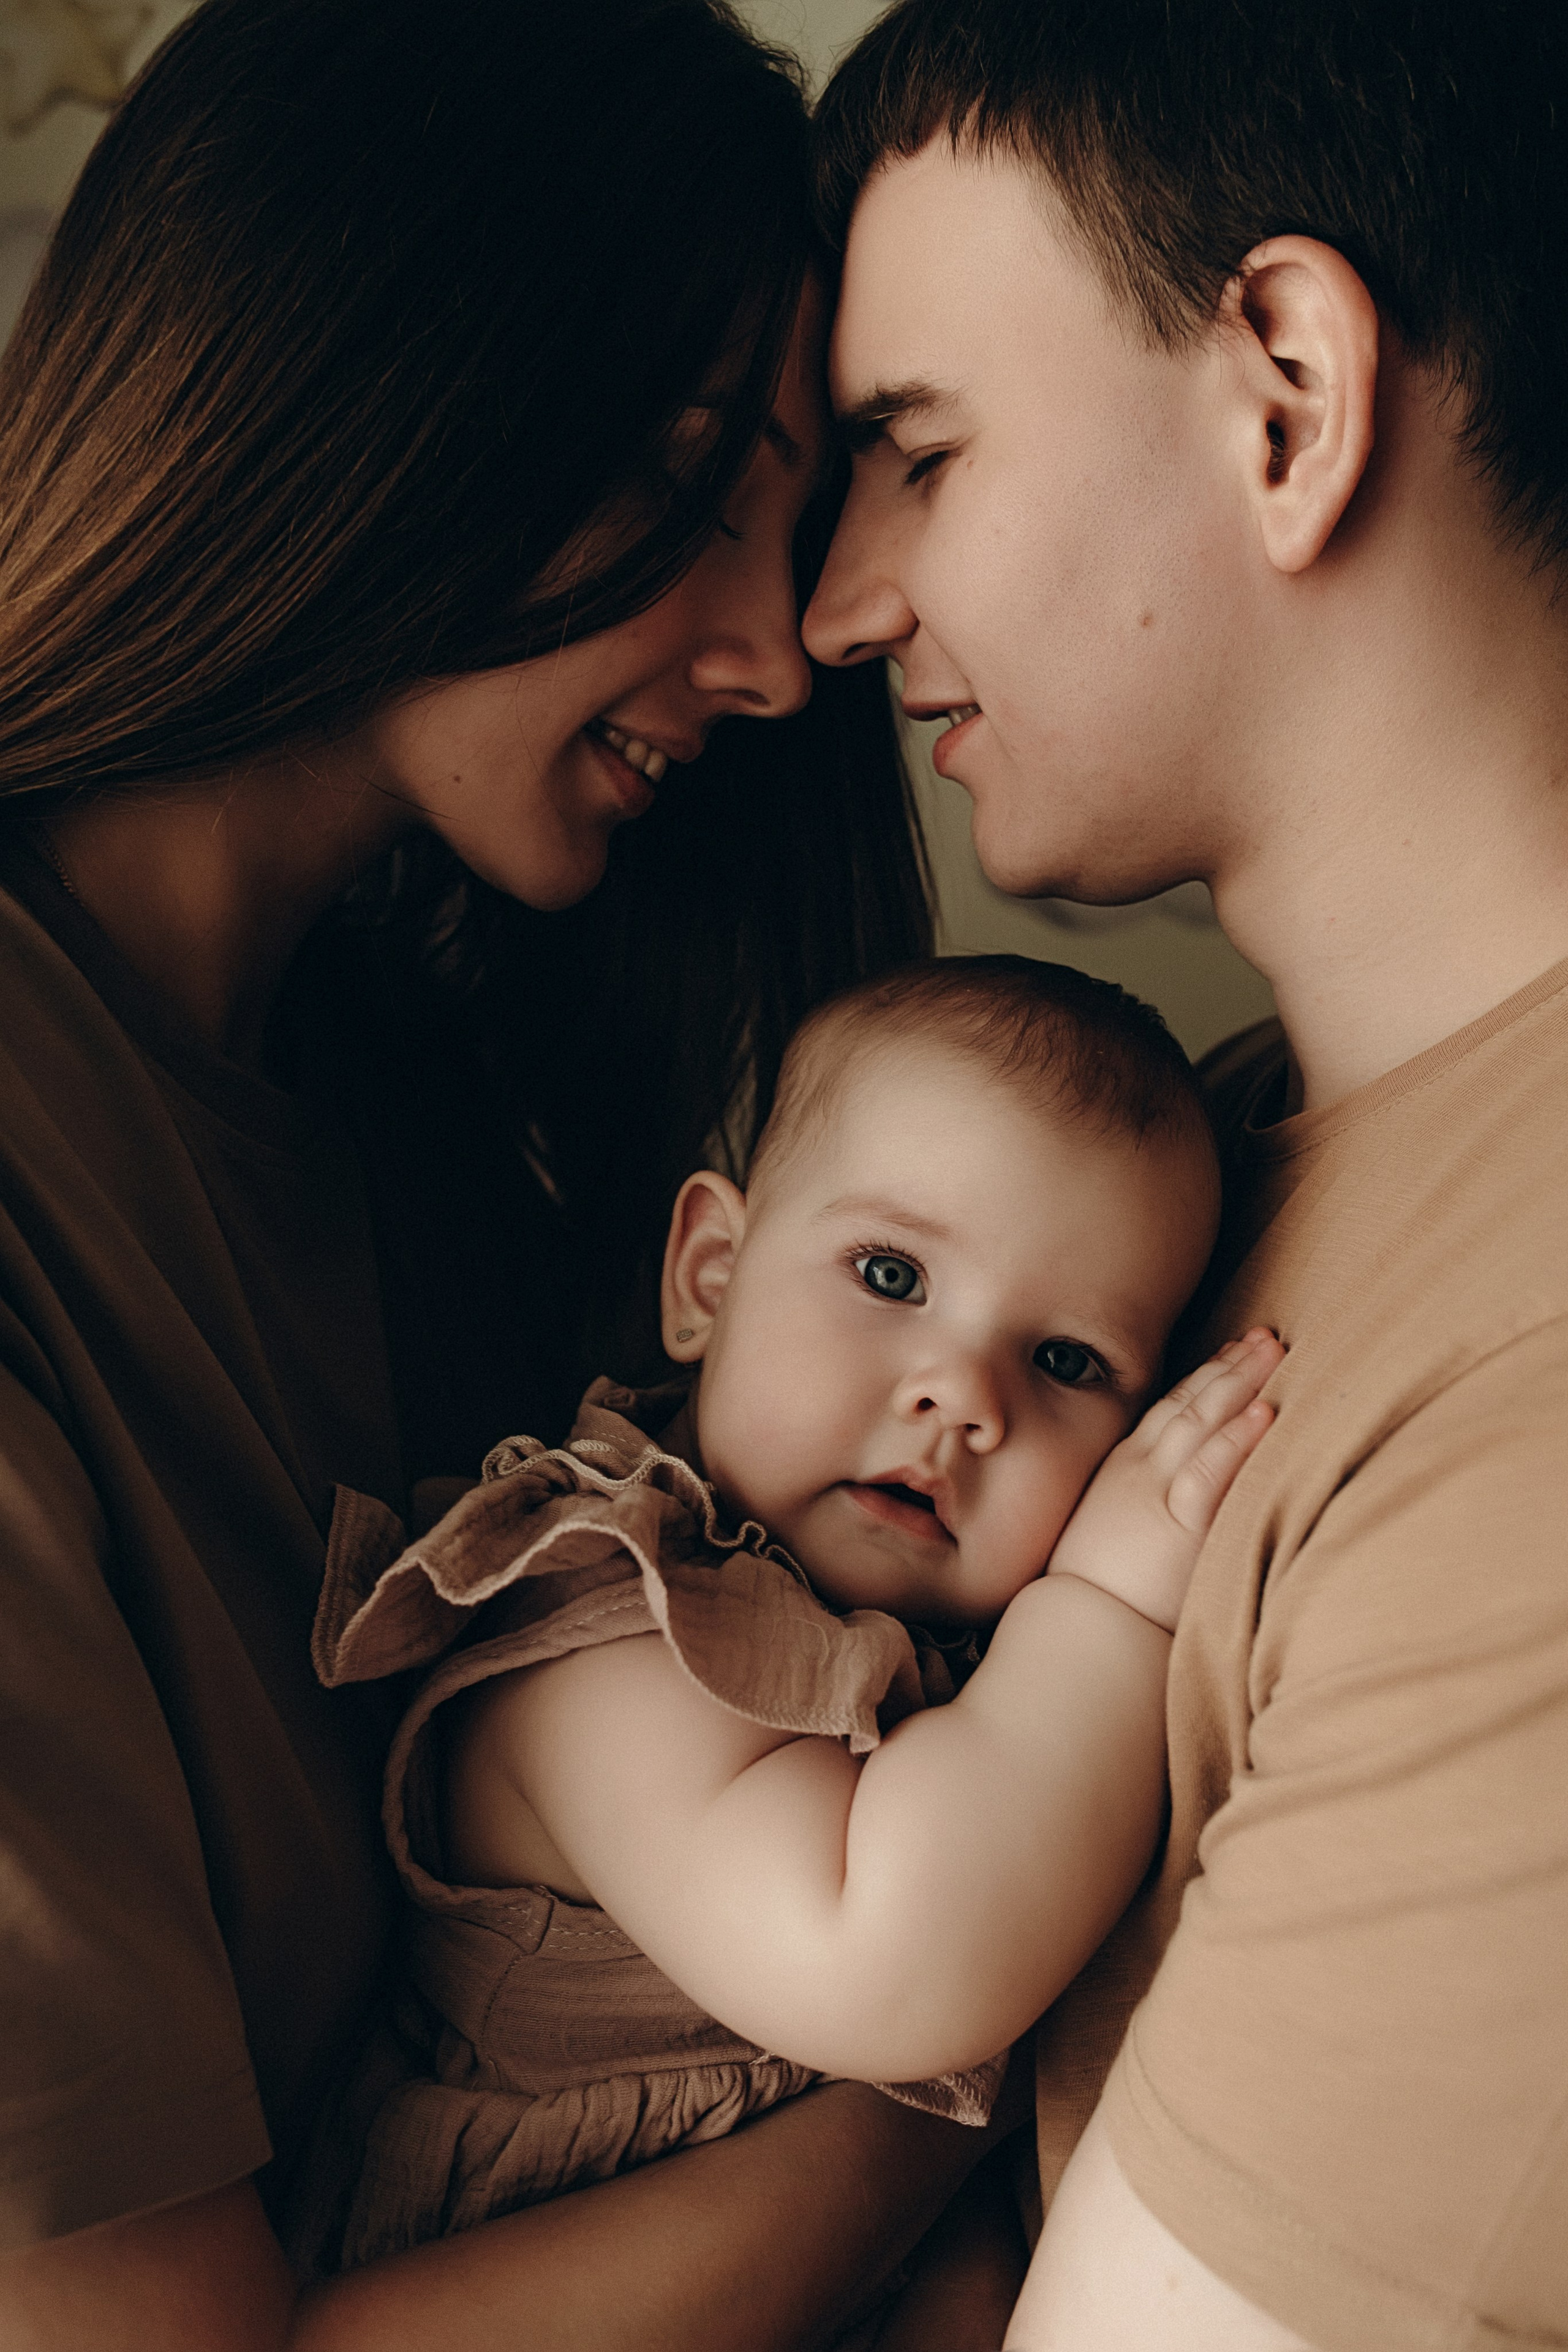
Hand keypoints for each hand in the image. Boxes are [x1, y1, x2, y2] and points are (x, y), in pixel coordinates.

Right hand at [1046, 1329, 1283, 1631]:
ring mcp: (1157, 1492)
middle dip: (1229, 1366)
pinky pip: (1211, 1472)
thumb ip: (1142, 1505)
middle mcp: (1139, 1469)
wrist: (1076, 1629)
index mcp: (1124, 1468)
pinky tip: (1264, 1412)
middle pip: (1189, 1403)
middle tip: (1265, 1338)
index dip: (1204, 1377)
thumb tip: (1169, 1498)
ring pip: (1202, 1423)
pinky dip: (1236, 1439)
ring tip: (1272, 1353)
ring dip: (1239, 1384)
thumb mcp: (1111, 1530)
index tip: (1233, 1351)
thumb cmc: (1096, 1589)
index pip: (1169, 1409)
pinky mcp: (1179, 1526)